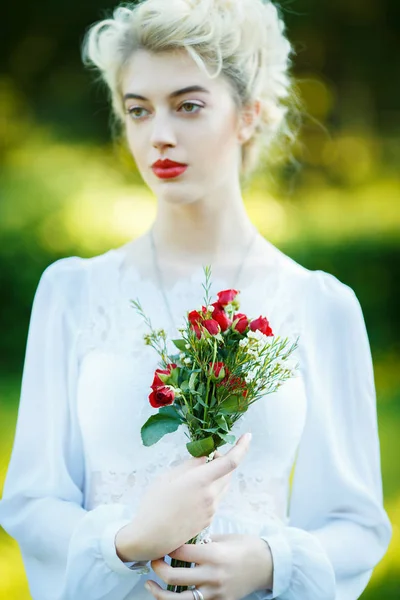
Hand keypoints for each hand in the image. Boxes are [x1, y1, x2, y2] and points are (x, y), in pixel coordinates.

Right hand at [115, 433, 251, 561]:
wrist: (150, 537)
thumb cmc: (154, 503)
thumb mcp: (168, 476)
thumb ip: (190, 465)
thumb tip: (206, 457)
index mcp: (201, 480)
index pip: (231, 461)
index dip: (242, 447)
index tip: (248, 436)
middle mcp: (211, 495)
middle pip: (229, 473)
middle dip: (223, 461)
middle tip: (208, 456)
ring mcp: (212, 510)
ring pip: (222, 486)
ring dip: (217, 477)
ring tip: (195, 476)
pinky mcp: (209, 520)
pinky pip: (216, 500)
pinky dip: (210, 491)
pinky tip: (191, 495)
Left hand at [145, 533, 272, 599]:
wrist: (268, 566)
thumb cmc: (246, 546)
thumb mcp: (225, 538)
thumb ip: (204, 541)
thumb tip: (184, 540)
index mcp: (214, 554)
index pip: (180, 552)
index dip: (166, 547)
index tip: (160, 542)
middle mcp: (212, 575)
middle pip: (174, 576)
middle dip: (157, 568)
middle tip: (153, 560)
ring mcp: (215, 593)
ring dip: (159, 594)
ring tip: (150, 585)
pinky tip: (170, 595)